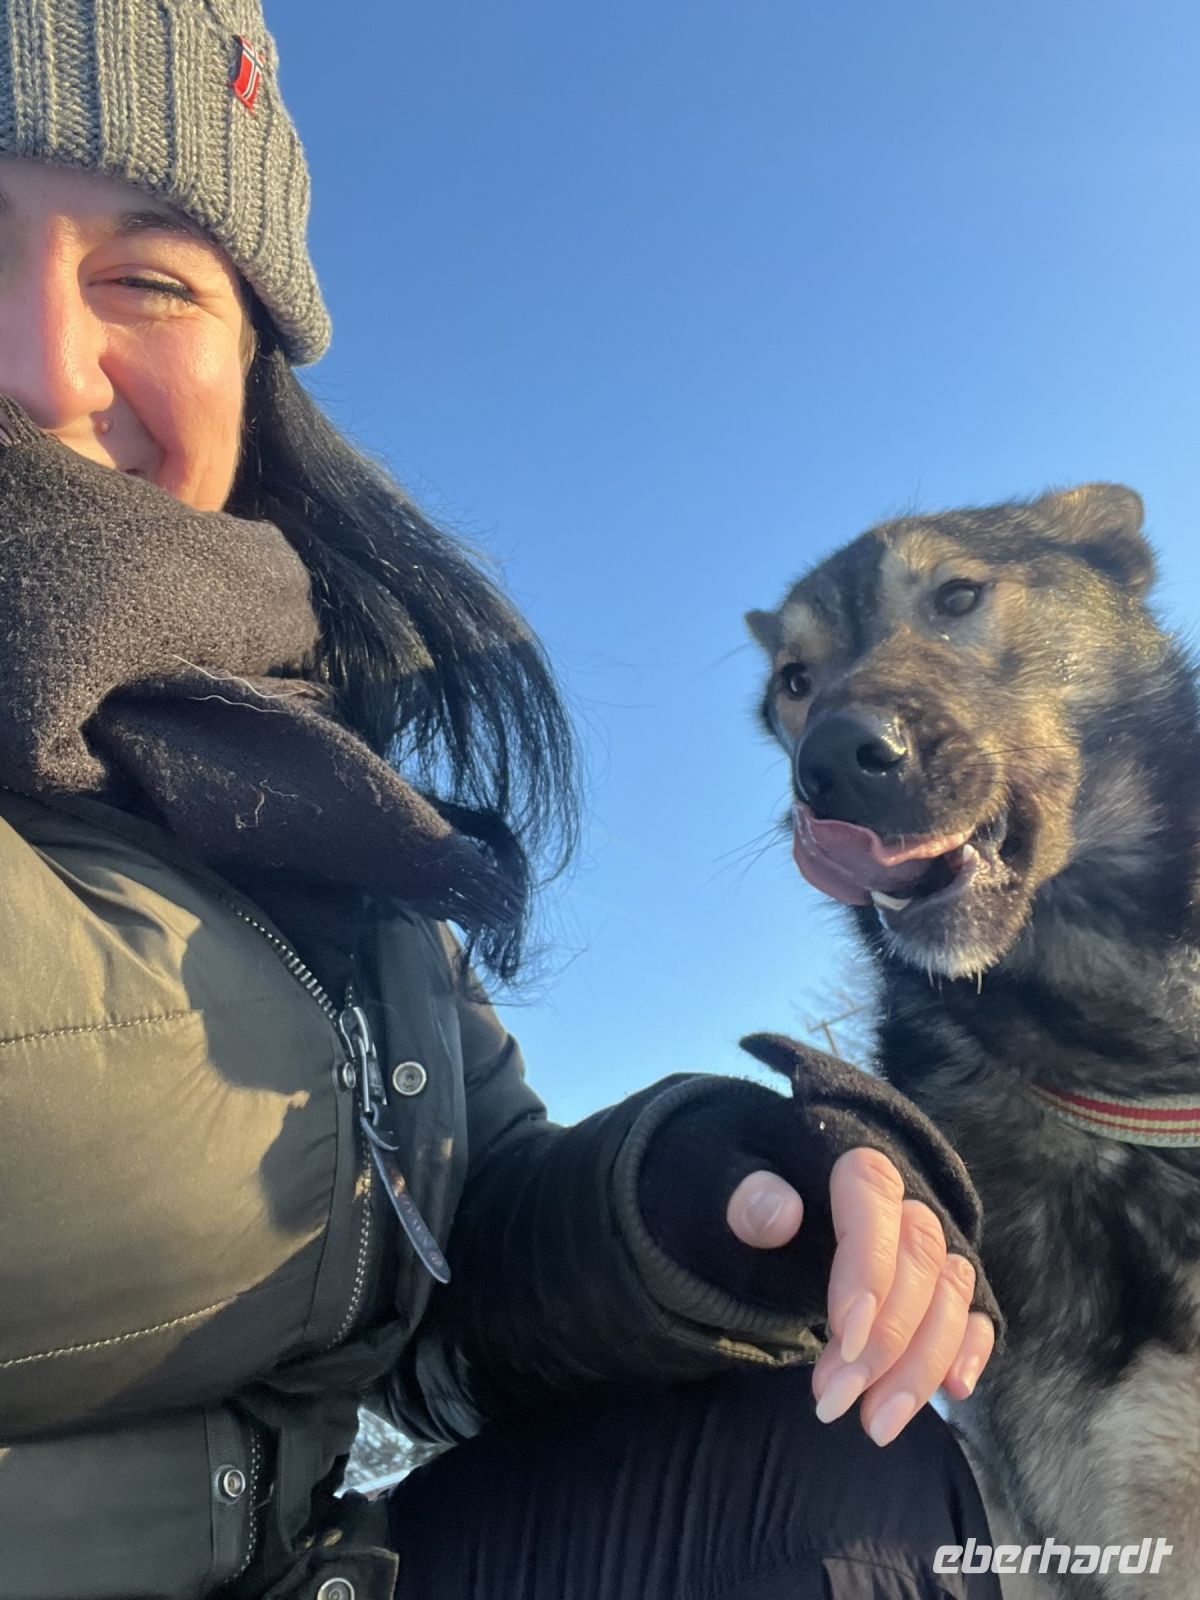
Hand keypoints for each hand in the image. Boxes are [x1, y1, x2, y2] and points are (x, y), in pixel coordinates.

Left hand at [726, 1149, 994, 1444]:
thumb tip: (778, 1213)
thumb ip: (744, 1195)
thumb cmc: (736, 1188)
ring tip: (874, 1425)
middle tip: (832, 1402)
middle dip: (886, 1340)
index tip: (845, 1335)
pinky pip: (974, 1308)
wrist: (758, 1190)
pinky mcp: (941, 1279)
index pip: (874, 1196)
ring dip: (921, 1364)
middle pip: (919, 1257)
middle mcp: (900, 1193)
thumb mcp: (719, 1179)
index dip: (869, 1267)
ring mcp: (927, 1238)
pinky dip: (970, 1348)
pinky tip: (955, 1391)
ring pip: (951, 1291)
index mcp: (847, 1157)